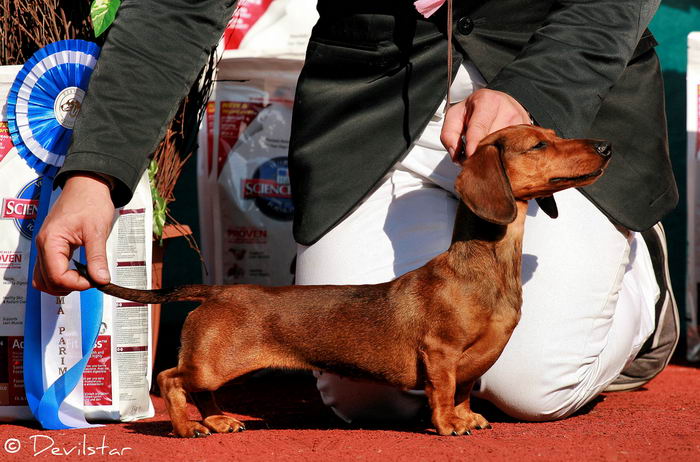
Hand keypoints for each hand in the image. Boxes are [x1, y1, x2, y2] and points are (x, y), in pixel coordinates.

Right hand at [33, 174, 114, 294]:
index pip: (56, 276)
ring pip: (44, 277)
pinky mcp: (52, 244)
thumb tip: (100, 280)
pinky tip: (79, 271)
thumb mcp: (97, 231)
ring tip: (85, 277)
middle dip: (69, 285)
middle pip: (46, 281)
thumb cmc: (91, 202)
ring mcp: (46, 245)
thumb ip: (97, 257)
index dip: (77, 284)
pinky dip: (61, 275)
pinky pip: (49, 267)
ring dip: (63, 283)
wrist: (88, 185)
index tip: (95, 280)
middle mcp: (43, 245)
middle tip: (91, 279)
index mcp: (51, 241)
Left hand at [441, 89, 530, 161]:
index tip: (469, 157)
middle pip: (493, 140)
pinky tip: (498, 157)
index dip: (473, 145)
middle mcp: (507, 109)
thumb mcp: (456, 115)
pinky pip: (517, 149)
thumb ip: (449, 135)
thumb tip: (456, 156)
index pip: (479, 127)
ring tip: (485, 158)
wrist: (501, 102)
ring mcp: (521, 120)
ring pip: (505, 147)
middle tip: (473, 162)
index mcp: (486, 101)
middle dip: (481, 154)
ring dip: (493, 157)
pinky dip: (505, 157)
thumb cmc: (475, 110)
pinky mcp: (529, 131)